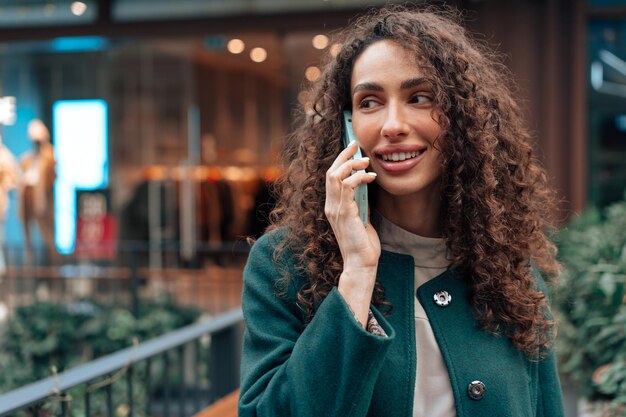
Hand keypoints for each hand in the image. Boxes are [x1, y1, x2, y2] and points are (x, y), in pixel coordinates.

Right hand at [325, 142, 379, 325]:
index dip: (340, 161)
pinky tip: (370, 177)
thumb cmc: (363, 244)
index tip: (352, 150)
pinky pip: (347, 187)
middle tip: (356, 144)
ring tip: (365, 160)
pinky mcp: (344, 213)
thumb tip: (367, 186)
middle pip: (330, 172)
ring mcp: (335, 210)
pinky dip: (359, 178)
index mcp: (333, 207)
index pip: (331, 178)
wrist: (361, 263)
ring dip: (351, 164)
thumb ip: (361, 202)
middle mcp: (330, 206)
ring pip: (336, 176)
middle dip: (343, 155)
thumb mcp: (363, 217)